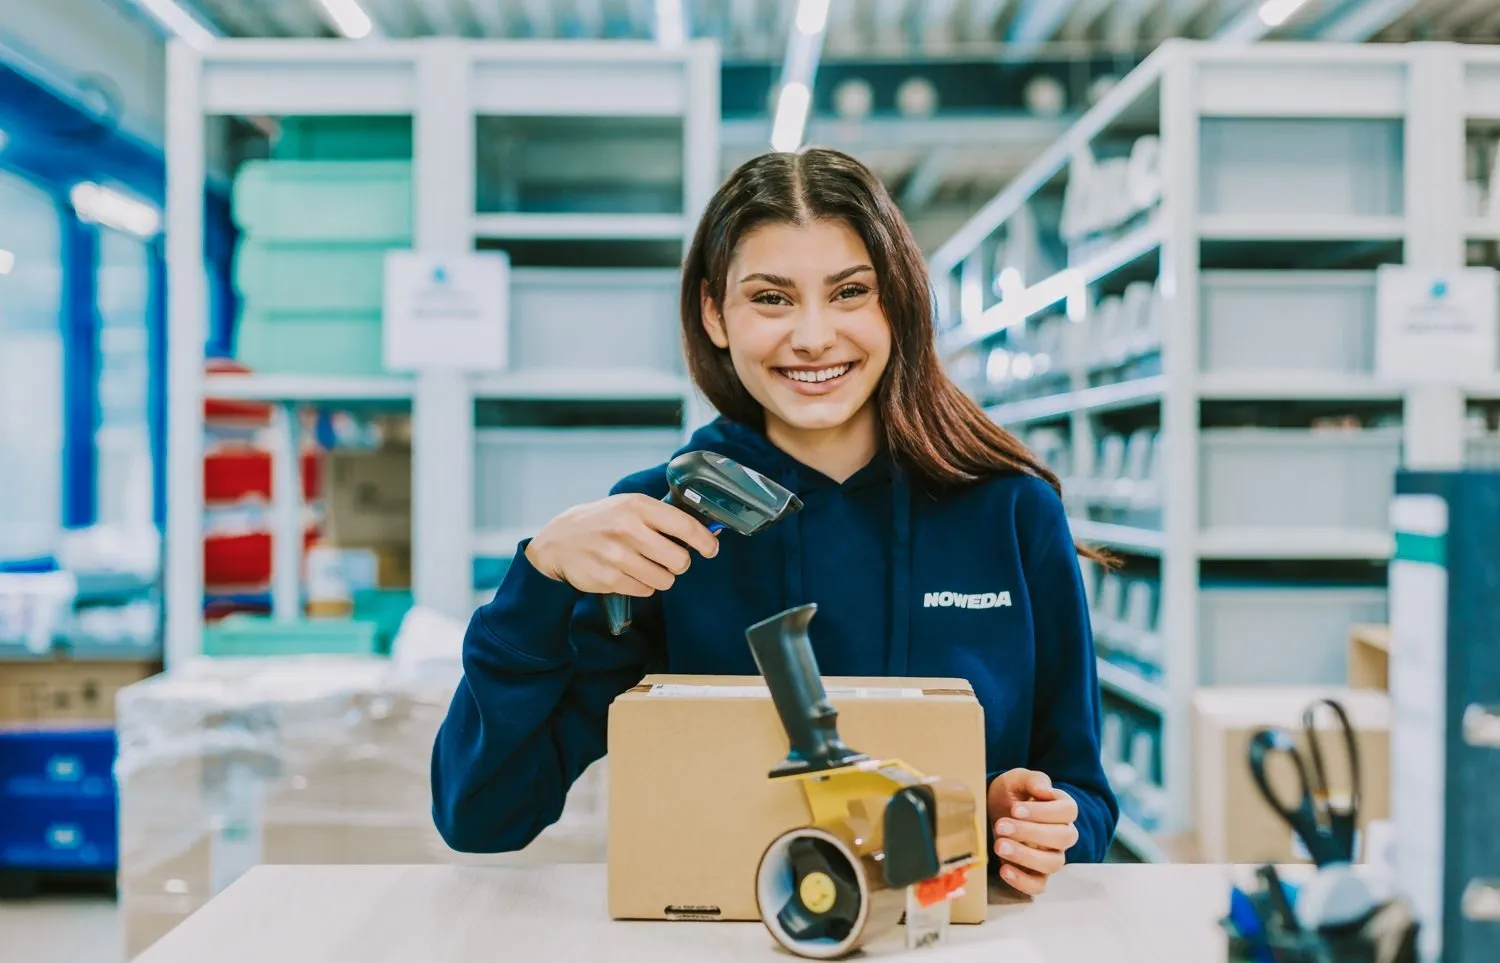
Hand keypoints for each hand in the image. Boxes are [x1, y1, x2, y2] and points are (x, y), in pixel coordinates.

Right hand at [526, 493, 719, 595]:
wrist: (559, 540)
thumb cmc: (603, 521)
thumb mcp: (630, 506)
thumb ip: (663, 517)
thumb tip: (705, 533)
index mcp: (637, 506)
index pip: (684, 526)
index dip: (705, 541)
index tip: (711, 549)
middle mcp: (627, 529)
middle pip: (679, 560)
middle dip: (680, 563)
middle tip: (671, 559)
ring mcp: (616, 555)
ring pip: (665, 580)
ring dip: (662, 577)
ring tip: (646, 565)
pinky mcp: (608, 579)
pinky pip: (645, 590)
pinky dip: (643, 585)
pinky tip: (630, 573)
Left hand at [986, 768, 1078, 896]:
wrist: (993, 809)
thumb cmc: (1011, 793)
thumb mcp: (1017, 779)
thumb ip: (1033, 780)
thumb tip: (1045, 791)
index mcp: (1063, 808)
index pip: (1068, 811)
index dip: (1043, 812)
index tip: (1015, 809)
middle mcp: (1063, 834)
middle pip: (1063, 838)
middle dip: (1030, 832)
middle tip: (1001, 825)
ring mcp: (1052, 856)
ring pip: (1053, 863)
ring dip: (1025, 856)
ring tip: (999, 845)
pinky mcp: (1036, 874)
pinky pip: (1038, 886)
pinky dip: (1023, 881)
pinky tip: (1004, 869)